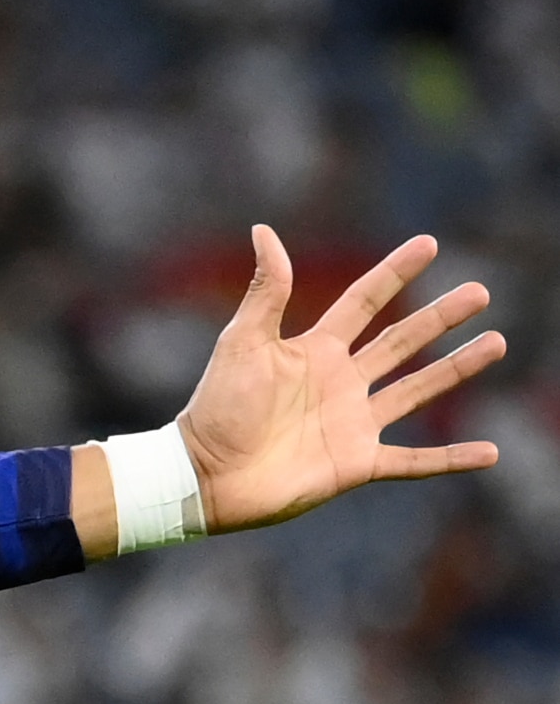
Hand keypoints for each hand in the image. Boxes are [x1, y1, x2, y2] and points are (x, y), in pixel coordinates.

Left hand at [178, 226, 503, 532]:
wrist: (207, 474)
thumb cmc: (218, 406)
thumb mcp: (244, 341)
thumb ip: (265, 291)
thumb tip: (263, 229)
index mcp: (314, 350)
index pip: (363, 302)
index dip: (394, 273)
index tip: (429, 244)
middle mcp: (340, 382)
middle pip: (401, 341)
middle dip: (440, 317)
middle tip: (481, 292)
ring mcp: (353, 423)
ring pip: (417, 391)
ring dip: (457, 369)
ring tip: (496, 343)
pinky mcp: (358, 464)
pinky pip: (416, 461)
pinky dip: (451, 458)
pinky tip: (490, 453)